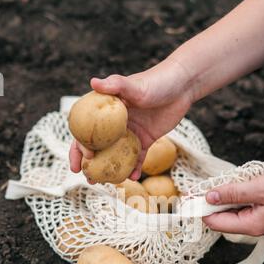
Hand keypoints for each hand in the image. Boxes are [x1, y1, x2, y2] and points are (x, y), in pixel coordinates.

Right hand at [69, 57, 192, 180]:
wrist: (181, 86)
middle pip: (98, 145)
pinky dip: (134, 168)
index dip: (82, 144)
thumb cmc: (156, 81)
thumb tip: (93, 81)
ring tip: (104, 183)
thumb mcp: (135, 85)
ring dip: (109, 168)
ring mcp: (130, 132)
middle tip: (87, 178)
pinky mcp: (145, 139)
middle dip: (90, 163)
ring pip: (116, 154)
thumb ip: (115, 85)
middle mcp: (115, 123)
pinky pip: (138, 157)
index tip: (86, 158)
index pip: (88, 129)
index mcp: (107, 109)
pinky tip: (131, 178)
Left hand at [203, 167, 263, 235]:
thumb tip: (208, 197)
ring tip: (217, 184)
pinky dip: (234, 195)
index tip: (189, 195)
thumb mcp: (259, 188)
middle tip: (200, 186)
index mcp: (249, 225)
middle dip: (209, 202)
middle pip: (220, 217)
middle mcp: (251, 226)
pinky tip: (233, 184)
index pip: (215, 222)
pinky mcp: (261, 211)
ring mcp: (256, 219)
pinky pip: (240, 205)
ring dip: (222, 197)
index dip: (200, 209)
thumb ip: (232, 193)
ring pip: (229, 210)